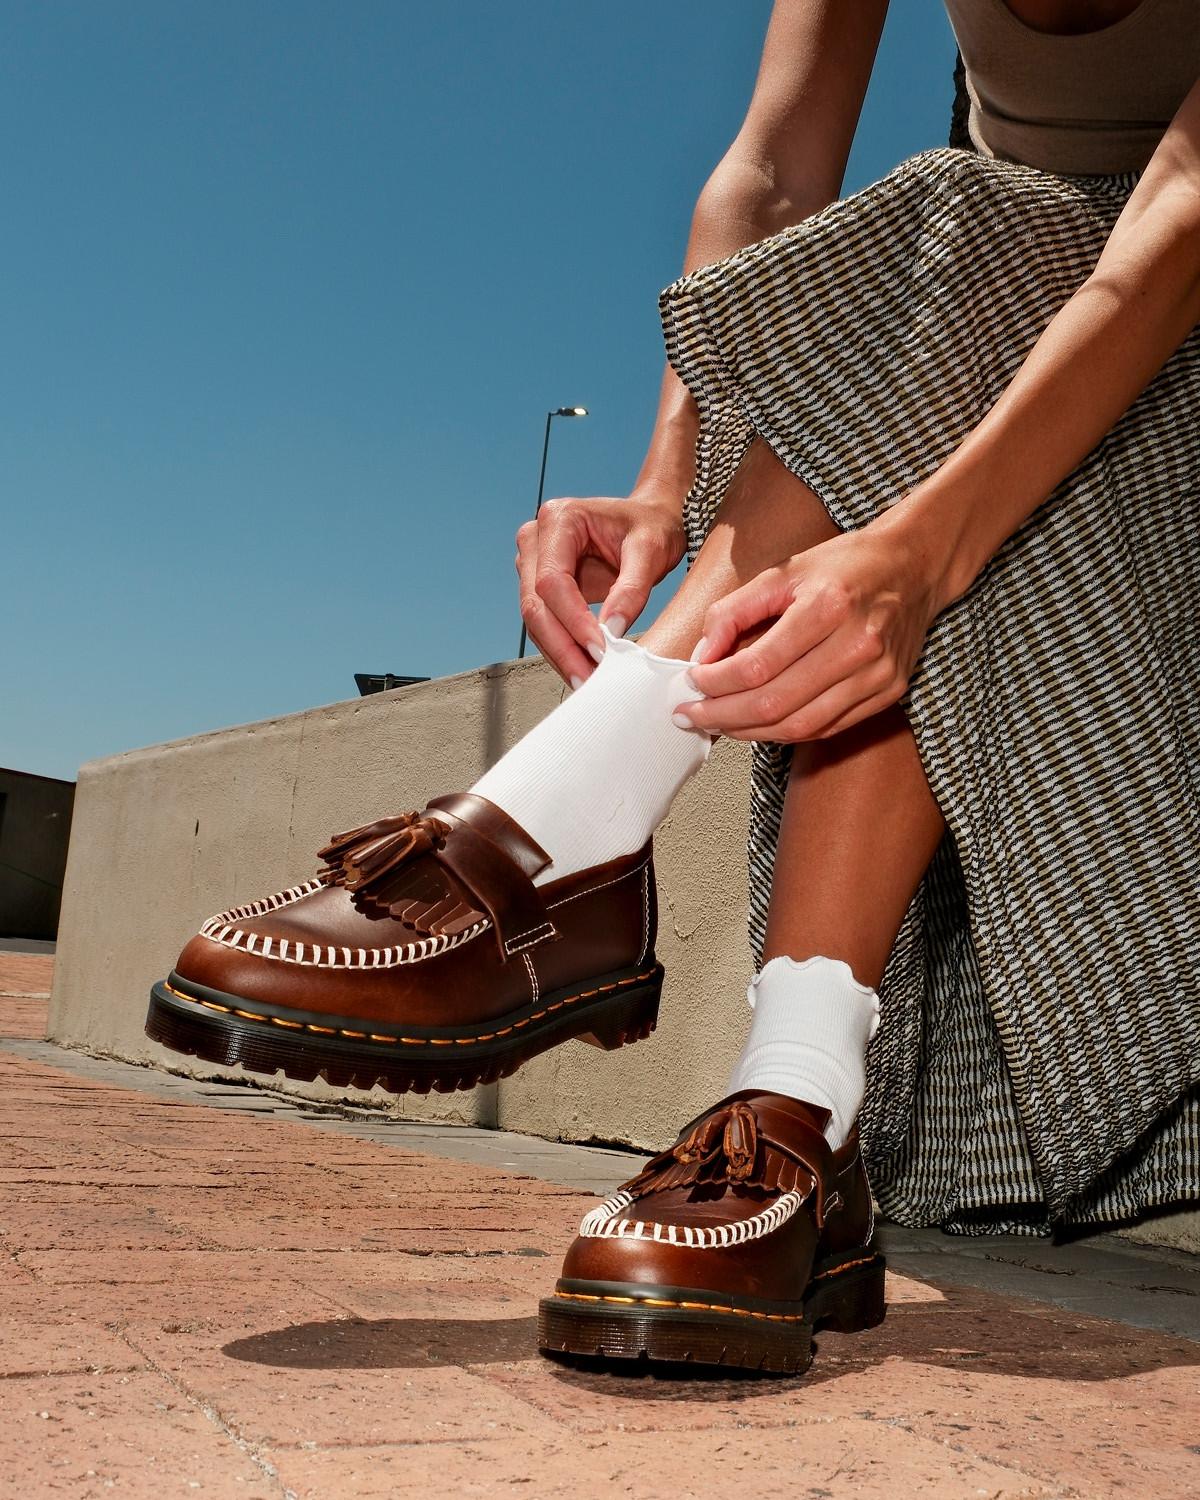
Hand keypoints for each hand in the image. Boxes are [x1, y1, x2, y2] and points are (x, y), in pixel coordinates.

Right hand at [516, 494, 685, 683]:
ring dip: (560, 654)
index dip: (573, 620)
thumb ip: (631, 590)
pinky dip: (564, 650)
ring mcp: (534, 564)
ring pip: (536, 621)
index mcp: (559, 519)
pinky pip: (547, 625)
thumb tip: (611, 632)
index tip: (600, 649)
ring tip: (588, 681)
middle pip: (536, 605)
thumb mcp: (652, 551)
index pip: (552, 581)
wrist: (651, 519)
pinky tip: (583, 669)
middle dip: (562, 646)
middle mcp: (537, 540)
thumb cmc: (652, 526)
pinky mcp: (542, 587)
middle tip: (589, 679)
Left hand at [678, 522, 941, 741]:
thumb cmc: (843, 566)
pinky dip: (785, 732)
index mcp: (828, 606)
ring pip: (800, 726)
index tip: (690, 682)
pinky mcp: (888, 693)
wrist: (912, 567)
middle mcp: (858, 645)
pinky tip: (758, 724)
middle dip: (723, 715)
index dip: (716, 682)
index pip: (758, 665)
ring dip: (749, 732)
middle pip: (775, 703)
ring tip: (718, 723)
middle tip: (691, 714)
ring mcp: (878, 675)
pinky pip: (826, 728)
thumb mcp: (782, 571)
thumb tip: (701, 658)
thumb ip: (734, 612)